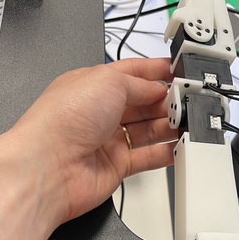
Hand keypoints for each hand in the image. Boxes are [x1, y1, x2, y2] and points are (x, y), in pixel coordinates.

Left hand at [8, 57, 176, 228]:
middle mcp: (100, 113)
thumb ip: (138, 83)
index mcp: (93, 85)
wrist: (49, 167)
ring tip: (190, 122)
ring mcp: (108, 141)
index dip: (156, 72)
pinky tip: (179, 147)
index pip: (131, 74)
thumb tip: (157, 88)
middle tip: (188, 100)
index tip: (178, 72)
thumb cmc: (62, 120)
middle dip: (167, 101)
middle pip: (143, 104)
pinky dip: (165, 153)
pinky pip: (147, 157)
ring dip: (170, 126)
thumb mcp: (107, 82)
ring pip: (148, 130)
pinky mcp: (116, 166)